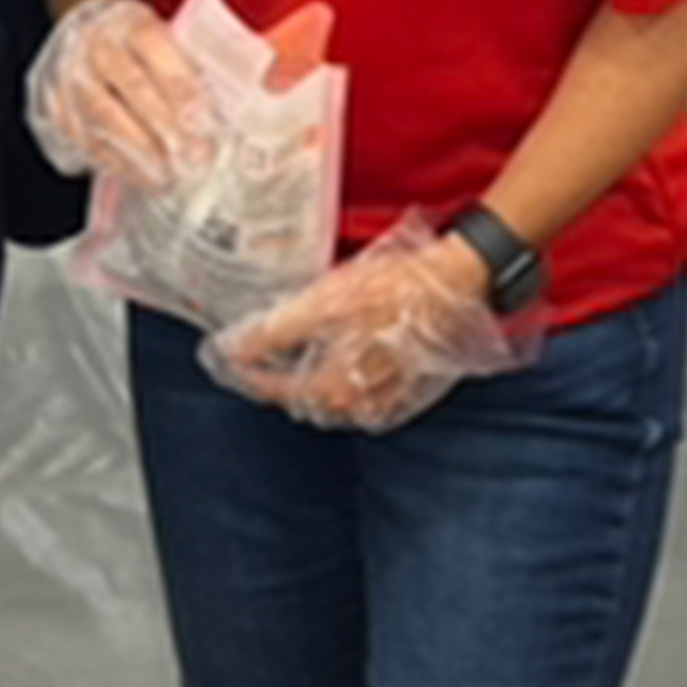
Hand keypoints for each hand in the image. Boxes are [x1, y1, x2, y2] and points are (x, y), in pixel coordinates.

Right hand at [27, 0, 212, 186]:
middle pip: (130, 86)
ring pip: (104, 118)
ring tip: (171, 175)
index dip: (178, 83)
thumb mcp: (163, 33)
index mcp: (127, 21)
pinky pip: (85, 140)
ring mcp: (69, 77)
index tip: (202, 118)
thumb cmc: (135, 42)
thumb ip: (191, 63)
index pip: (153, 45)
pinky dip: (118, 163)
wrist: (82, 33)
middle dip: (166, 125)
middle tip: (194, 155)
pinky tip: (144, 177)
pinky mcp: (55, 108)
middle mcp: (93, 45)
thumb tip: (229, 103)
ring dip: (141, 153)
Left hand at [204, 217, 524, 432]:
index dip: (248, 371)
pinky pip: (361, 394)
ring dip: (308, 379)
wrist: (457, 282)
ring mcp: (385, 398)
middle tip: (257, 350)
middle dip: (276, 376)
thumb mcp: (327, 301)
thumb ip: (278, 330)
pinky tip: (339, 354)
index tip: (229, 355)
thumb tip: (236, 347)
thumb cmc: (397, 289)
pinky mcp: (406, 387)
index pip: (275, 389)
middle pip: (301, 398)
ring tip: (293, 350)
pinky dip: (341, 378)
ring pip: (330, 399)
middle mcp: (358, 404)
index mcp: (335, 388)